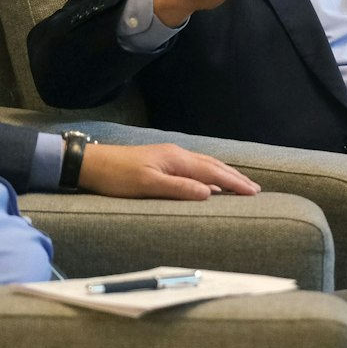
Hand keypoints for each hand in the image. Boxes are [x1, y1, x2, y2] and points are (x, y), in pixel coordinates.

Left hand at [77, 143, 262, 200]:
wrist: (91, 163)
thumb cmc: (116, 176)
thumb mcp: (147, 185)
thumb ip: (178, 188)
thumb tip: (208, 192)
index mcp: (176, 160)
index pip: (213, 172)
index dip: (234, 183)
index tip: (254, 192)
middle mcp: (176, 154)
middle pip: (213, 165)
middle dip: (235, 177)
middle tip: (255, 189)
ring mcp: (169, 156)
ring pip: (205, 164)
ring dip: (224, 174)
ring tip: (239, 184)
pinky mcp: (162, 161)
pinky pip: (194, 166)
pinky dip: (209, 173)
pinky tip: (209, 180)